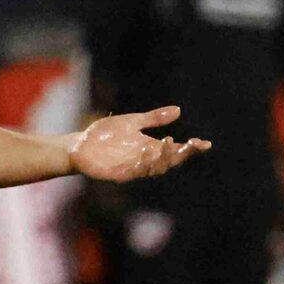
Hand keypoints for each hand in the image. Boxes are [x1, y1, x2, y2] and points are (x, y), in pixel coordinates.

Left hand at [69, 107, 210, 182]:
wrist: (79, 145)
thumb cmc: (105, 134)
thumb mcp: (131, 122)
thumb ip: (153, 118)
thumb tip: (178, 110)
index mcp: (150, 147)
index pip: (175, 149)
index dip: (191, 148)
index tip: (204, 143)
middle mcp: (144, 159)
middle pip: (169, 161)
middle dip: (179, 154)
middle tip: (188, 145)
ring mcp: (132, 168)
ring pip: (154, 168)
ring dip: (161, 158)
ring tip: (165, 143)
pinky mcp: (117, 174)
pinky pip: (132, 173)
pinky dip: (141, 166)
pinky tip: (145, 155)